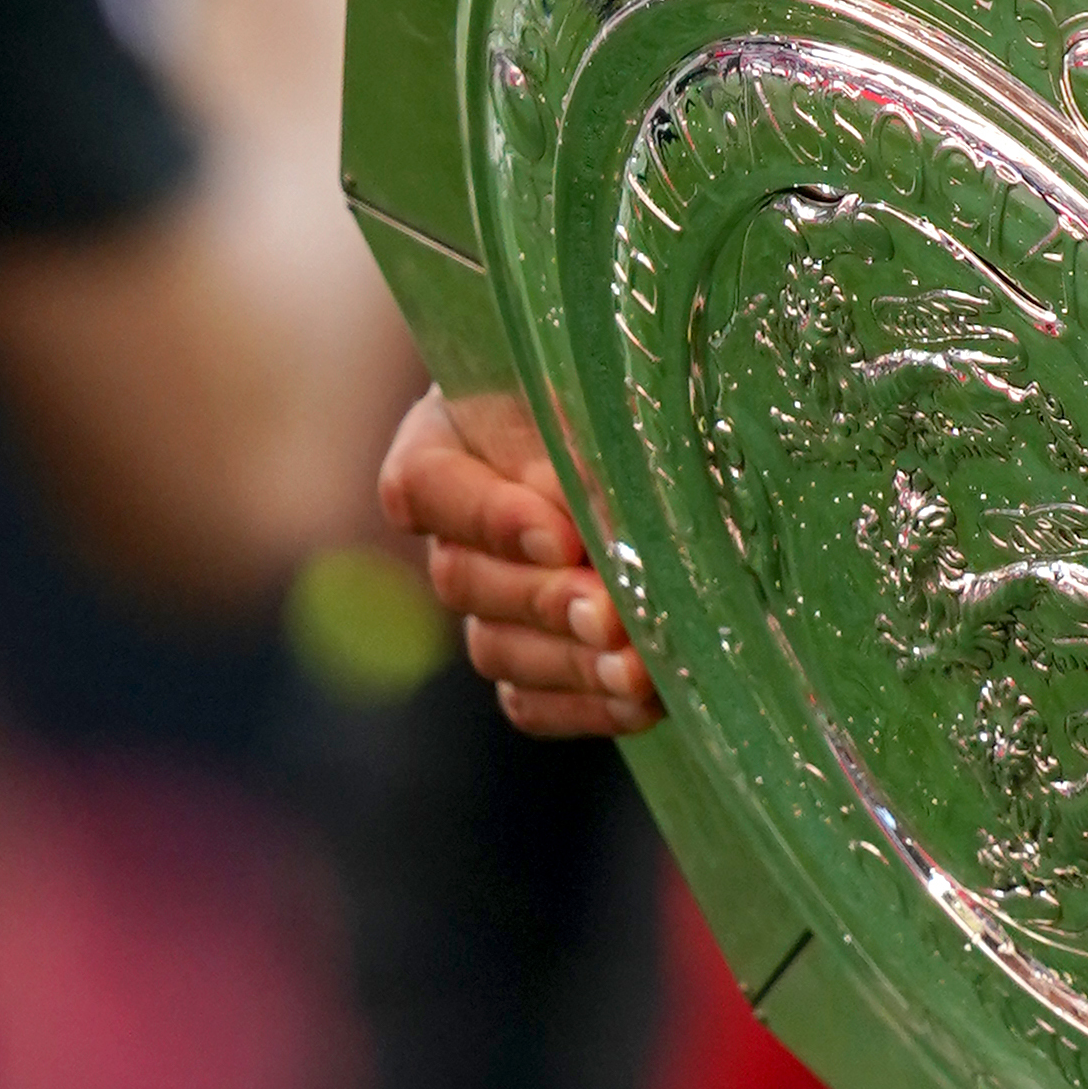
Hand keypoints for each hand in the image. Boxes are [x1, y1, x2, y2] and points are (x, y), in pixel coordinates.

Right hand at [380, 387, 659, 737]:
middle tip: (610, 612)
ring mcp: (486, 600)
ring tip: (639, 666)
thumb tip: (589, 507)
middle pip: (464, 579)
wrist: (661, 424)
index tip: (562, 538)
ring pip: (495, 648)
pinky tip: (642, 699)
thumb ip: (584, 435)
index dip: (490, 520)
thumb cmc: (625, 383)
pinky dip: (585, 705)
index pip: (426, 488)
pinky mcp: (526, 661)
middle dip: (545, 600)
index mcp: (444, 441)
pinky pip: (528, 701)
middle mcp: (453, 528)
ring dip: (572, 662)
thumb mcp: (599, 388)